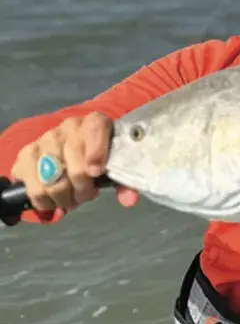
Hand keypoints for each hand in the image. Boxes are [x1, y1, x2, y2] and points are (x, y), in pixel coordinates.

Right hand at [11, 113, 138, 213]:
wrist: (72, 146)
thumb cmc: (100, 158)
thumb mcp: (115, 165)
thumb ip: (124, 182)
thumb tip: (128, 200)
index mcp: (95, 123)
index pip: (95, 131)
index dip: (95, 153)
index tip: (96, 173)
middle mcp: (68, 127)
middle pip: (73, 162)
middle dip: (81, 188)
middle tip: (87, 196)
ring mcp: (45, 139)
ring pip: (50, 178)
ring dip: (62, 197)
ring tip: (71, 200)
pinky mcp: (26, 154)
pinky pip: (31, 185)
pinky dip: (44, 200)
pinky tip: (53, 200)